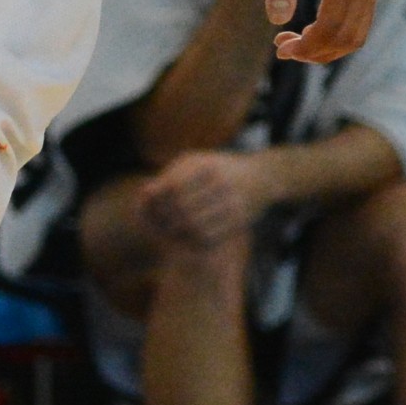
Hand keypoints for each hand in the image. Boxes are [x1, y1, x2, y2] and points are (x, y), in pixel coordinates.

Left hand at [139, 148, 265, 247]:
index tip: (148, 207)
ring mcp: (232, 202)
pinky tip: (186, 238)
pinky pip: (211, 236)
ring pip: (196, 225)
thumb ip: (169, 177)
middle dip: (165, 219)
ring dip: (177, 233)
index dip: (158, 200)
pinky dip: (193, 240)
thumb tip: (144, 194)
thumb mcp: (194, 163)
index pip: (173, 187)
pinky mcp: (240, 220)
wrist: (261, 178)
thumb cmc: (217, 169)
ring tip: (168, 232)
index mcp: (206, 166)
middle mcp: (221, 183)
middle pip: (183, 208)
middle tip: (155, 224)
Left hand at [267, 0, 381, 63]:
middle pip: (349, 38)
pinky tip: (311, 26)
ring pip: (358, 33)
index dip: (307, 46)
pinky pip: (360, 18)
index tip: (280, 46)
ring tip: (294, 40)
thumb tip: (278, 19)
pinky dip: (338, 32)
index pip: (332, 27)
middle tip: (283, 47)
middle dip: (316, 52)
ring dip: (328, 46)